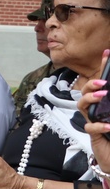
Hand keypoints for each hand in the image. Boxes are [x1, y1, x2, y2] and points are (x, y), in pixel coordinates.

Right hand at [79, 49, 109, 172]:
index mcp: (105, 103)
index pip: (101, 83)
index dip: (103, 67)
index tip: (107, 53)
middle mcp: (96, 110)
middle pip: (85, 92)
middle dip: (91, 85)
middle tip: (103, 83)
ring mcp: (93, 121)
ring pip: (82, 106)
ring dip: (91, 99)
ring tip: (103, 96)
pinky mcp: (93, 135)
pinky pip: (90, 127)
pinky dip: (99, 126)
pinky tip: (109, 126)